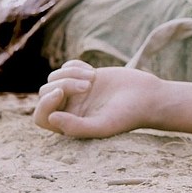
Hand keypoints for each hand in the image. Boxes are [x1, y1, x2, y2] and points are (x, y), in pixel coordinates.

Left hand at [33, 60, 160, 137]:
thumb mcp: (103, 126)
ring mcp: (77, 91)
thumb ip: (76, 127)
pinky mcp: (86, 75)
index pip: (42, 116)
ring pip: (54, 77)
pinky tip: (92, 71)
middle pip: (46, 93)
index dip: (45, 103)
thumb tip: (52, 118)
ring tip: (91, 78)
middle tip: (87, 86)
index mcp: (70, 124)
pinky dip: (75, 65)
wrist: (149, 97)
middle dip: (63, 84)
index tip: (60, 93)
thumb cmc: (128, 116)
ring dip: (69, 73)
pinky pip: (67, 65)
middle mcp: (70, 108)